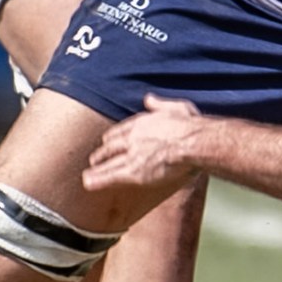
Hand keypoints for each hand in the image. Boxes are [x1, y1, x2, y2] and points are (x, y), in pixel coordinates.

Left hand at [82, 94, 207, 195]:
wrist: (193, 141)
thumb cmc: (190, 125)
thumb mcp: (176, 107)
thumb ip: (160, 103)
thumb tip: (149, 98)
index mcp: (142, 123)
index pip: (122, 130)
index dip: (114, 136)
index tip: (108, 140)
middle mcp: (133, 138)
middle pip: (112, 146)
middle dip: (102, 153)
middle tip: (95, 159)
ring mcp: (131, 155)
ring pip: (108, 162)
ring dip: (97, 168)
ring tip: (88, 175)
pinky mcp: (133, 171)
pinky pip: (111, 176)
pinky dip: (98, 180)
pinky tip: (88, 183)